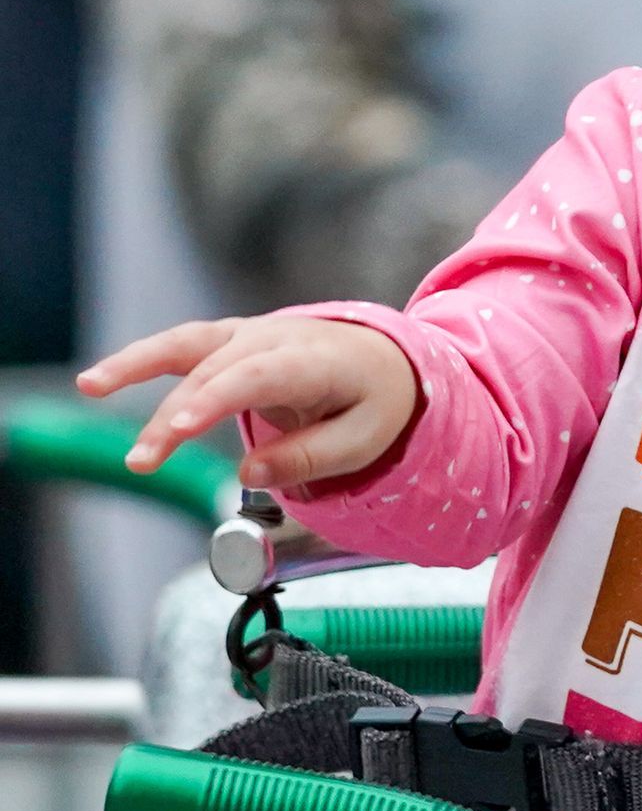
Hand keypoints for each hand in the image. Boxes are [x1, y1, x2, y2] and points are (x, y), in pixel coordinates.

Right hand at [77, 316, 419, 493]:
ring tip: (90, 385)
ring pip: (186, 345)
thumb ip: (308, 458)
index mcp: (313, 360)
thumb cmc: (373, 402)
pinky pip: (181, 346)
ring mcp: (246, 335)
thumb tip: (248, 476)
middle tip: (140, 462)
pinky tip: (98, 380)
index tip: (178, 430)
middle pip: (213, 373)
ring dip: (136, 365)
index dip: (213, 401)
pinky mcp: (227, 341)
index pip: (254, 378)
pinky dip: (142, 360)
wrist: (383, 358)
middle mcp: (273, 338)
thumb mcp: (363, 440)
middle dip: (172, 416)